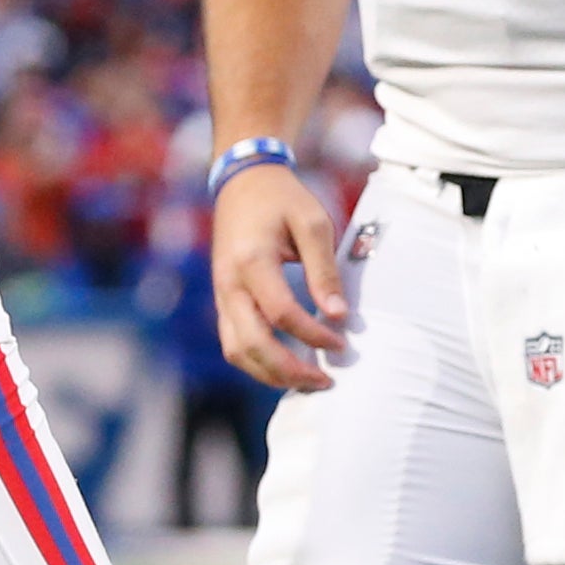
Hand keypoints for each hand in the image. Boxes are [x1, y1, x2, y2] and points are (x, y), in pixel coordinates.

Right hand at [210, 162, 349, 391]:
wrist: (244, 182)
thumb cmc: (283, 200)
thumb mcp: (313, 223)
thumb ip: (324, 270)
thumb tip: (338, 315)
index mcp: (251, 260)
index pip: (281, 313)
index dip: (313, 334)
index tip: (343, 341)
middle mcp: (229, 283)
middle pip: (252, 344)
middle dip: (289, 371)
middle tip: (325, 381)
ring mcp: (221, 294)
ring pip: (237, 351)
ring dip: (270, 374)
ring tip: (307, 381)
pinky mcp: (223, 300)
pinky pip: (233, 342)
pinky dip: (258, 362)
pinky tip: (287, 366)